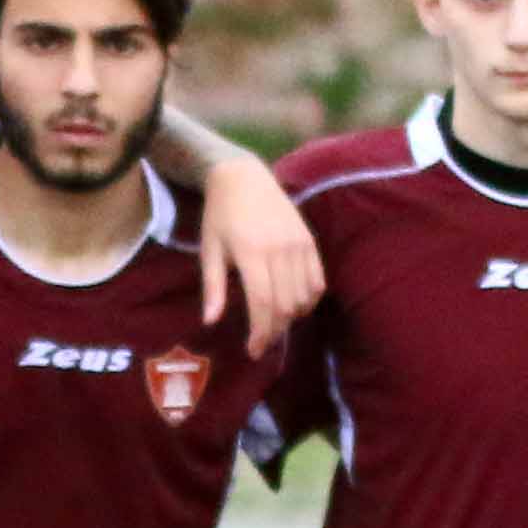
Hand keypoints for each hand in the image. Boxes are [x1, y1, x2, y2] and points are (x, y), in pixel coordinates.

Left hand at [195, 154, 322, 356]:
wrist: (243, 177)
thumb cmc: (220, 215)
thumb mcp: (209, 250)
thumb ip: (212, 287)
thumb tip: (211, 322)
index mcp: (250, 252)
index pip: (262, 303)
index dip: (260, 333)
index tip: (253, 350)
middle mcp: (279, 249)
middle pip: (285, 305)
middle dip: (275, 331)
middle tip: (262, 343)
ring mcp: (298, 244)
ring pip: (303, 296)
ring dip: (291, 318)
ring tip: (275, 324)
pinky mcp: (309, 240)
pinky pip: (317, 280)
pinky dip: (309, 300)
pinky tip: (296, 307)